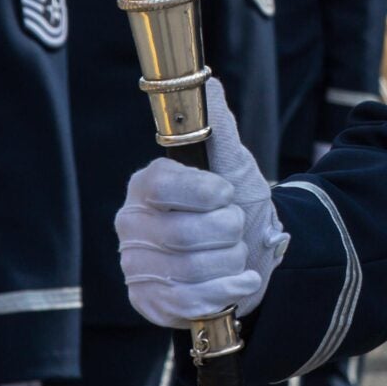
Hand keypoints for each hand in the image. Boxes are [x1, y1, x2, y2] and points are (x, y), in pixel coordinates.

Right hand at [116, 77, 287, 329]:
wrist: (253, 254)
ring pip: (190, 269)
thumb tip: (209, 83)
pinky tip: (241, 280)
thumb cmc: (237, 204)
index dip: (203, 191)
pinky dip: (225, 290)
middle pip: (181, 234)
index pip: (163, 186)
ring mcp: (137, 267)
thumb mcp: (234, 165)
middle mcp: (132, 225)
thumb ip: (219, 128)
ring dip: (231, 261)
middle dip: (227, 230)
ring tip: (237, 252)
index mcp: (147, 186)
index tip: (227, 192)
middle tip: (237, 225)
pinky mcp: (150, 302)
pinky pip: (188, 302)